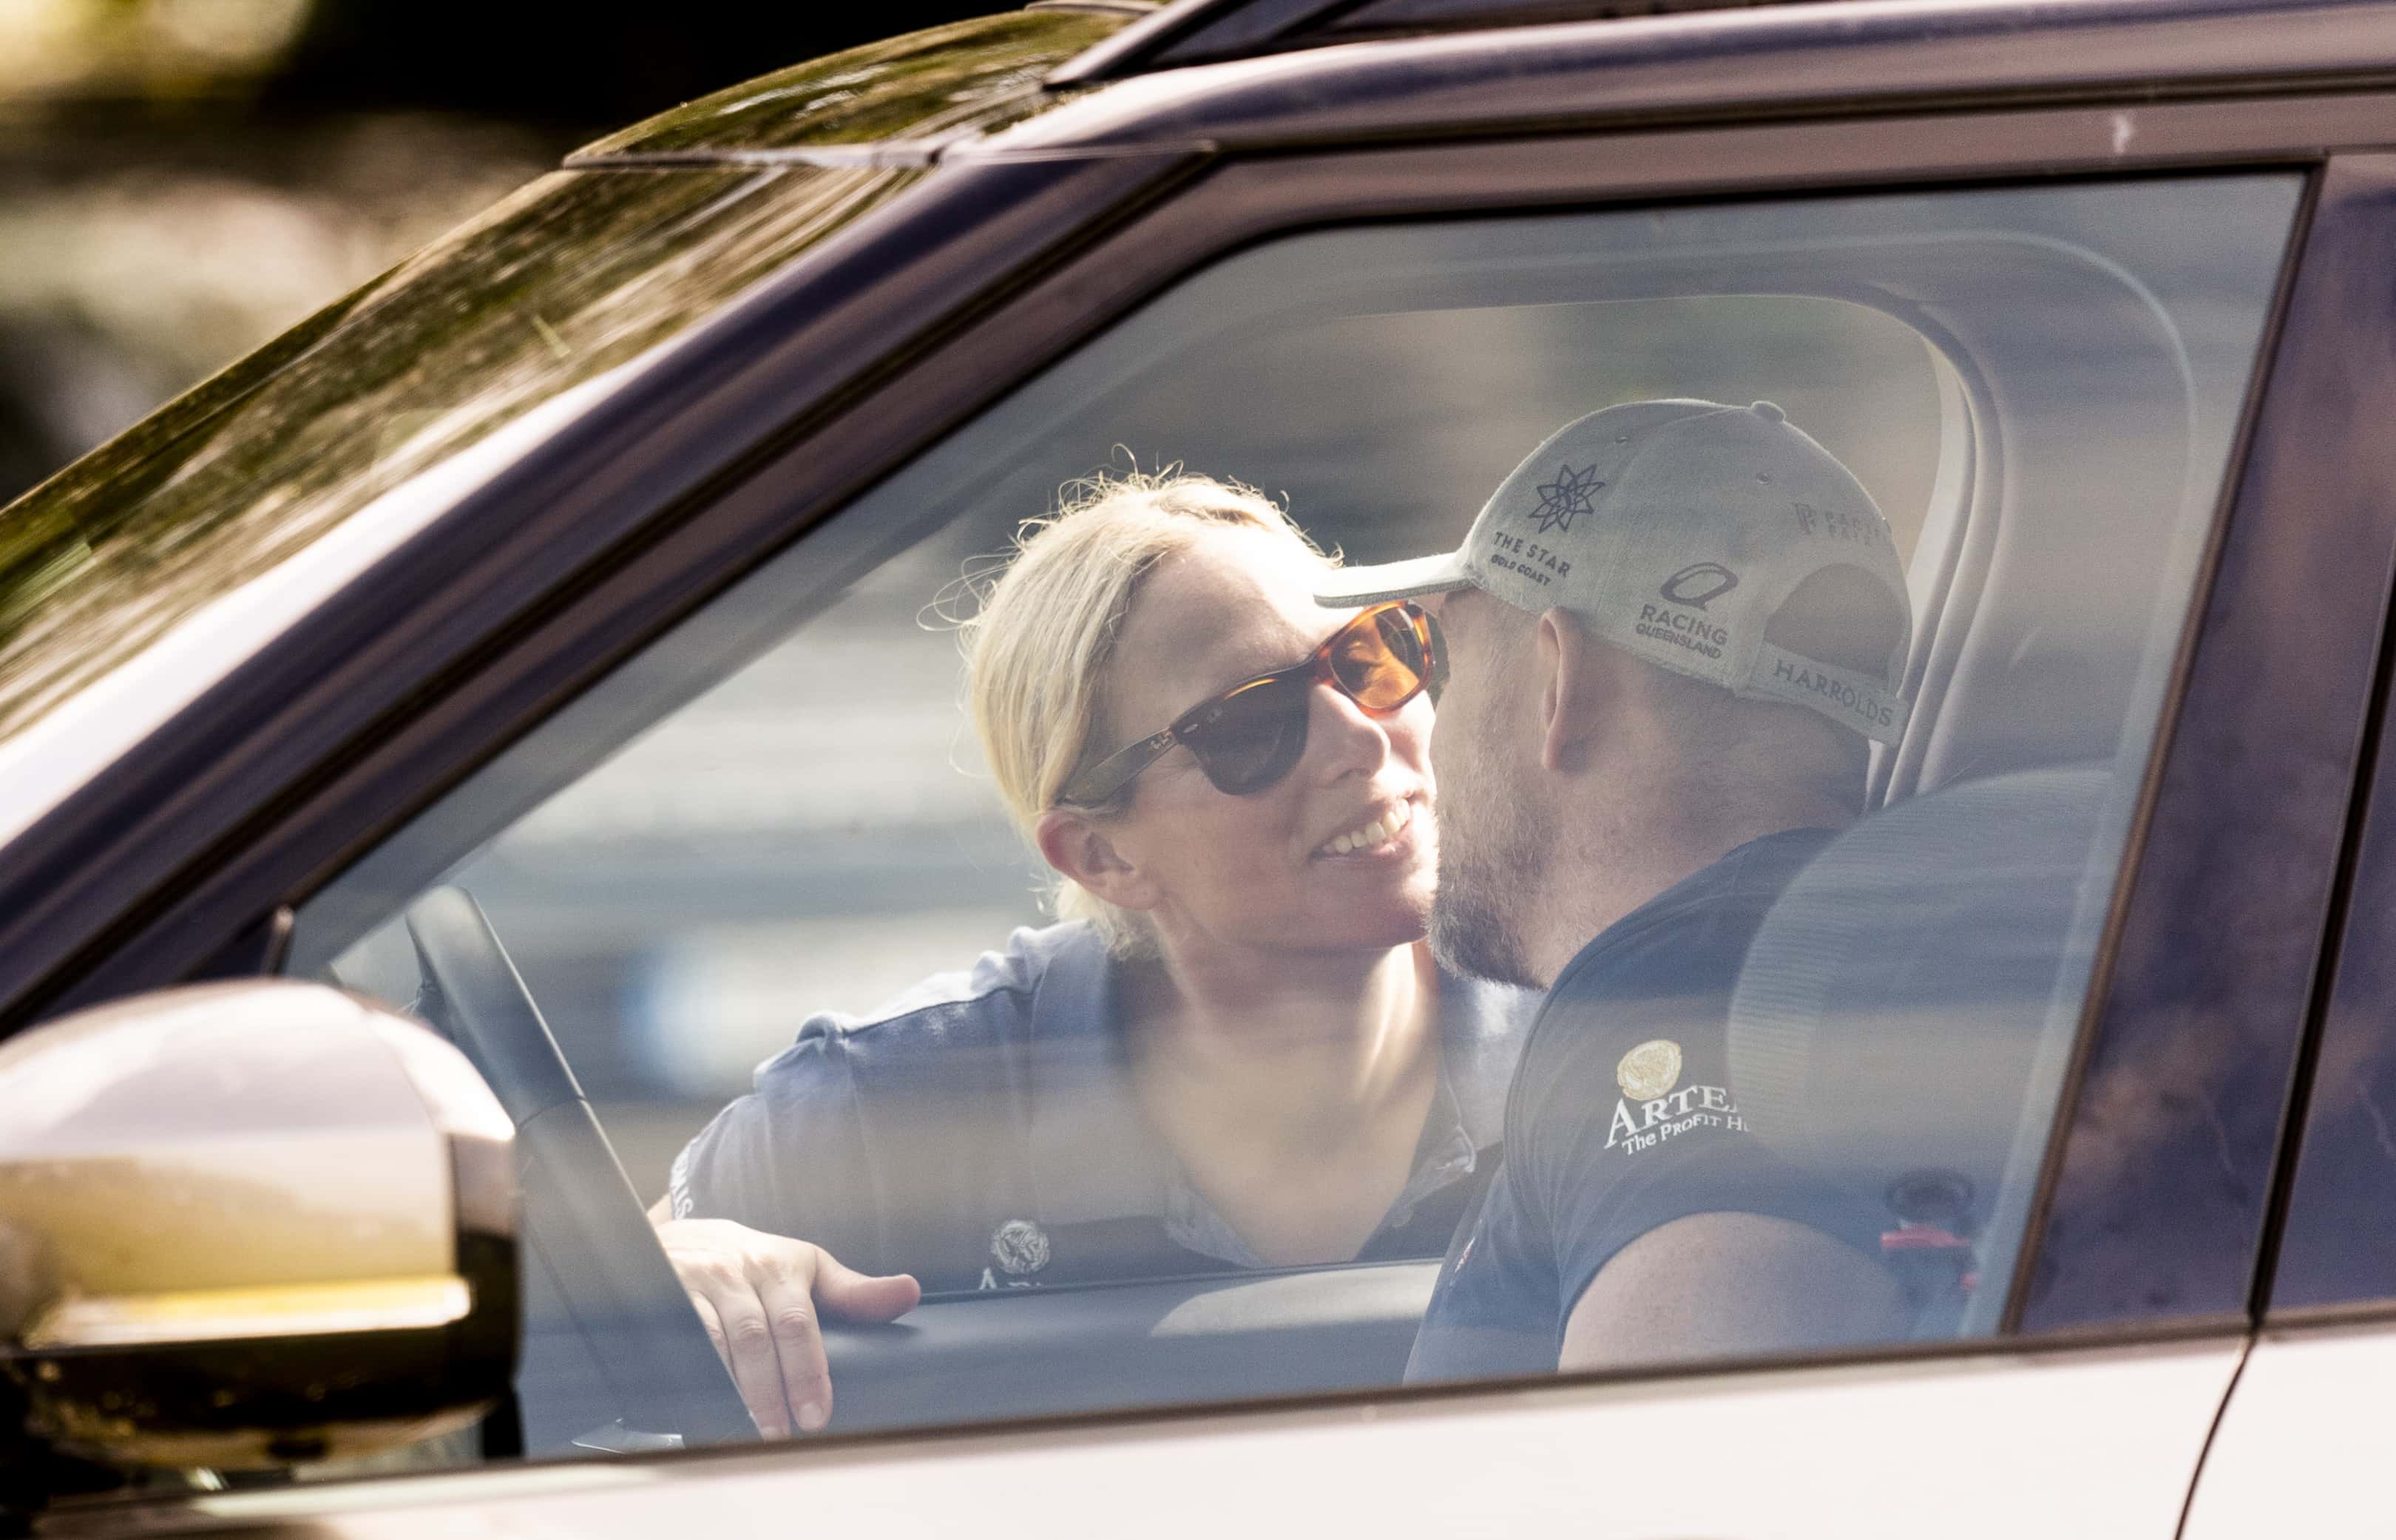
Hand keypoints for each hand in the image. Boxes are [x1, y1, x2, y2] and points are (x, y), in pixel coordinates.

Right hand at [653, 1217, 919, 1435]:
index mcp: (781, 1266)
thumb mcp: (807, 1268)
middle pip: (757, 1337)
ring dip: (734, 1390)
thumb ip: (853, 1291)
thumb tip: (910, 1292)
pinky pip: (677, 1341)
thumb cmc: (758, 1262)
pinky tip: (704, 1404)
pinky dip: (693, 1374)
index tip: (817, 1415)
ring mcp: (695, 1284)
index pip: (798, 1321)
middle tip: (784, 1433)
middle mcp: (737, 1272)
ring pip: (716, 1342)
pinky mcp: (659, 1297)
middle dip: (772, 1390)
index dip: (808, 1370)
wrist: (684, 1236)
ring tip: (750, 1430)